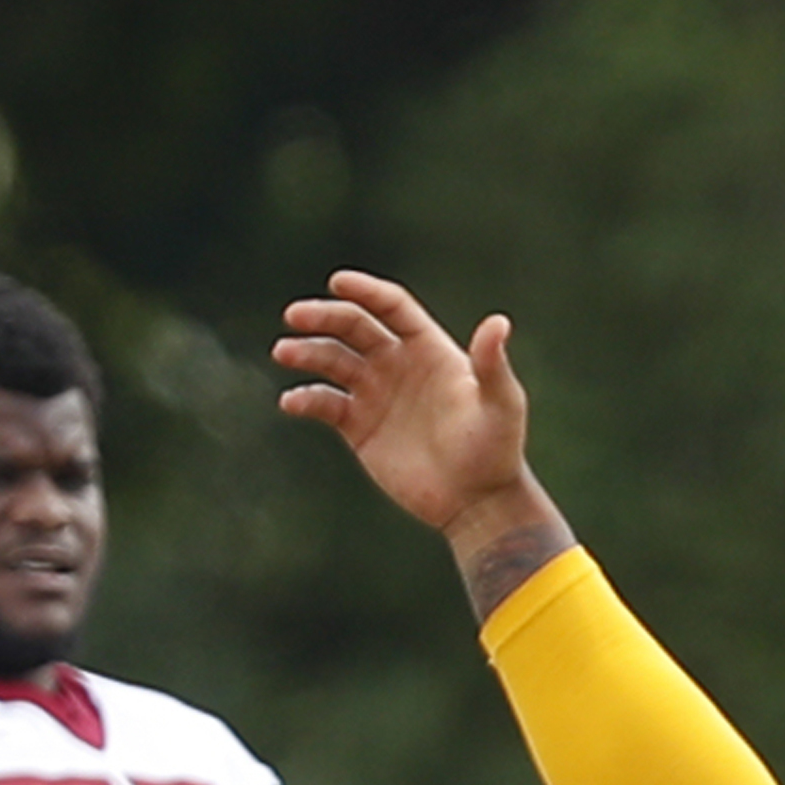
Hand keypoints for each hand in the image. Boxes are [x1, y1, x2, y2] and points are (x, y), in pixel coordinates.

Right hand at [271, 271, 539, 537]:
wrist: (476, 501)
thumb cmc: (495, 449)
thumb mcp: (501, 404)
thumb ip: (492, 364)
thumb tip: (498, 322)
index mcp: (429, 348)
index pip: (391, 307)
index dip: (365, 291)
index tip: (338, 282)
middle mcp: (398, 364)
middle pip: (354, 327)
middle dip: (323, 317)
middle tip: (294, 316)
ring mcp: (376, 394)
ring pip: (333, 361)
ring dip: (307, 353)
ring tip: (284, 352)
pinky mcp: (359, 427)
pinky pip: (325, 404)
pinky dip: (306, 400)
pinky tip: (291, 401)